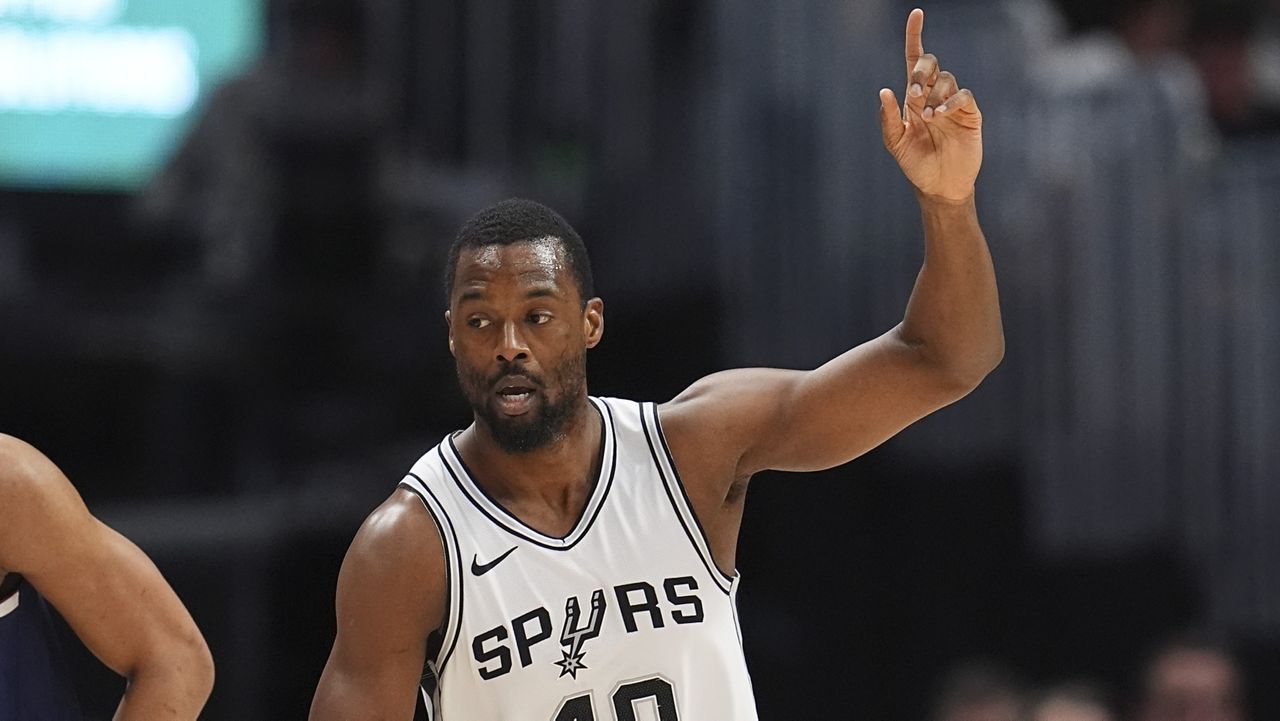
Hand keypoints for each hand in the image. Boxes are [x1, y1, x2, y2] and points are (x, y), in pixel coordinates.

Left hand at [879, 8, 981, 201]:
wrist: (938, 186)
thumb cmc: (916, 164)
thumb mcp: (896, 142)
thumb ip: (888, 118)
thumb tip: (884, 91)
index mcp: (914, 97)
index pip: (913, 59)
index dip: (914, 36)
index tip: (916, 14)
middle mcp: (934, 94)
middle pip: (931, 63)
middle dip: (921, 71)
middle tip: (913, 93)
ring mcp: (952, 103)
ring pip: (947, 79)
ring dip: (934, 94)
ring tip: (928, 117)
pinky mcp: (969, 113)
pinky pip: (963, 95)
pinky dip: (950, 101)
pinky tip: (939, 114)